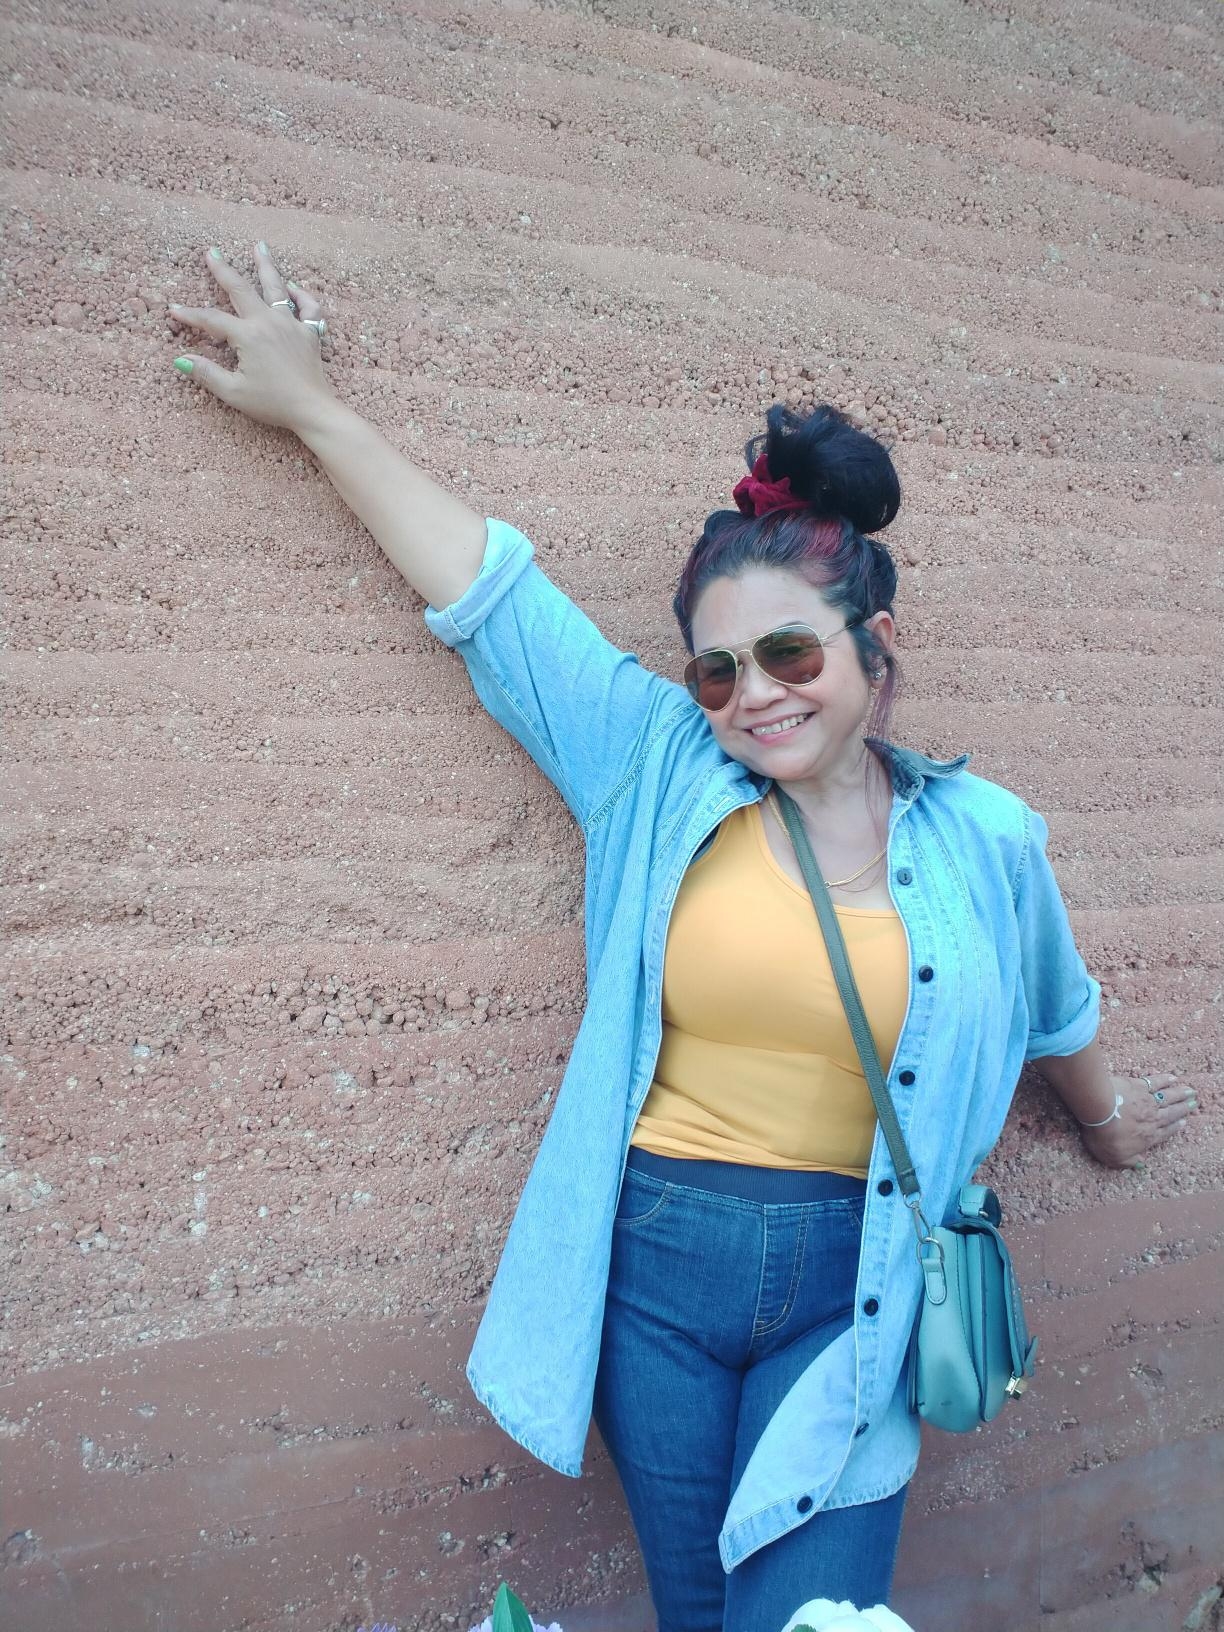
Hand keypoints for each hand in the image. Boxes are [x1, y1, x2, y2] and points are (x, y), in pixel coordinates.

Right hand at [168, 243, 335, 432]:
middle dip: (223, 269)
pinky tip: (294, 287)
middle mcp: (268, 322)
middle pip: (241, 289)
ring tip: (260, 247)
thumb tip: (181, 359)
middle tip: (212, 252)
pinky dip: (302, 295)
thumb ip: (207, 374)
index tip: (174, 310)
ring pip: (277, 288)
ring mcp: (292, 324)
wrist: (312, 410)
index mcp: (247, 335)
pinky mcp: (310, 333)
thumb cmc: (273, 404)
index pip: (212, 319)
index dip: (191, 315)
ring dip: (266, 265)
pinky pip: (309, 307)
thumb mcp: (234, 392)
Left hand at [1079, 1073, 1198, 1170]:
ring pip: (1168, 1097)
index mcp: (1148, 1136)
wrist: (1100, 1111)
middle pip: (1171, 1113)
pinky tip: (1172, 1078)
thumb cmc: (1106, 1137)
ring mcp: (1146, 1101)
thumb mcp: (1115, 1158)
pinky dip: (1165, 1080)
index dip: (1175, 1127)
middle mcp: (1152, 1118)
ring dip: (1180, 1094)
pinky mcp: (1138, 1086)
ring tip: (1190, 1091)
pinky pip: (1155, 1082)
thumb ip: (1130, 1162)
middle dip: (1183, 1108)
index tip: (1184, 1122)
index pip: (1165, 1132)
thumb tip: (1140, 1164)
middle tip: (1193, 1103)